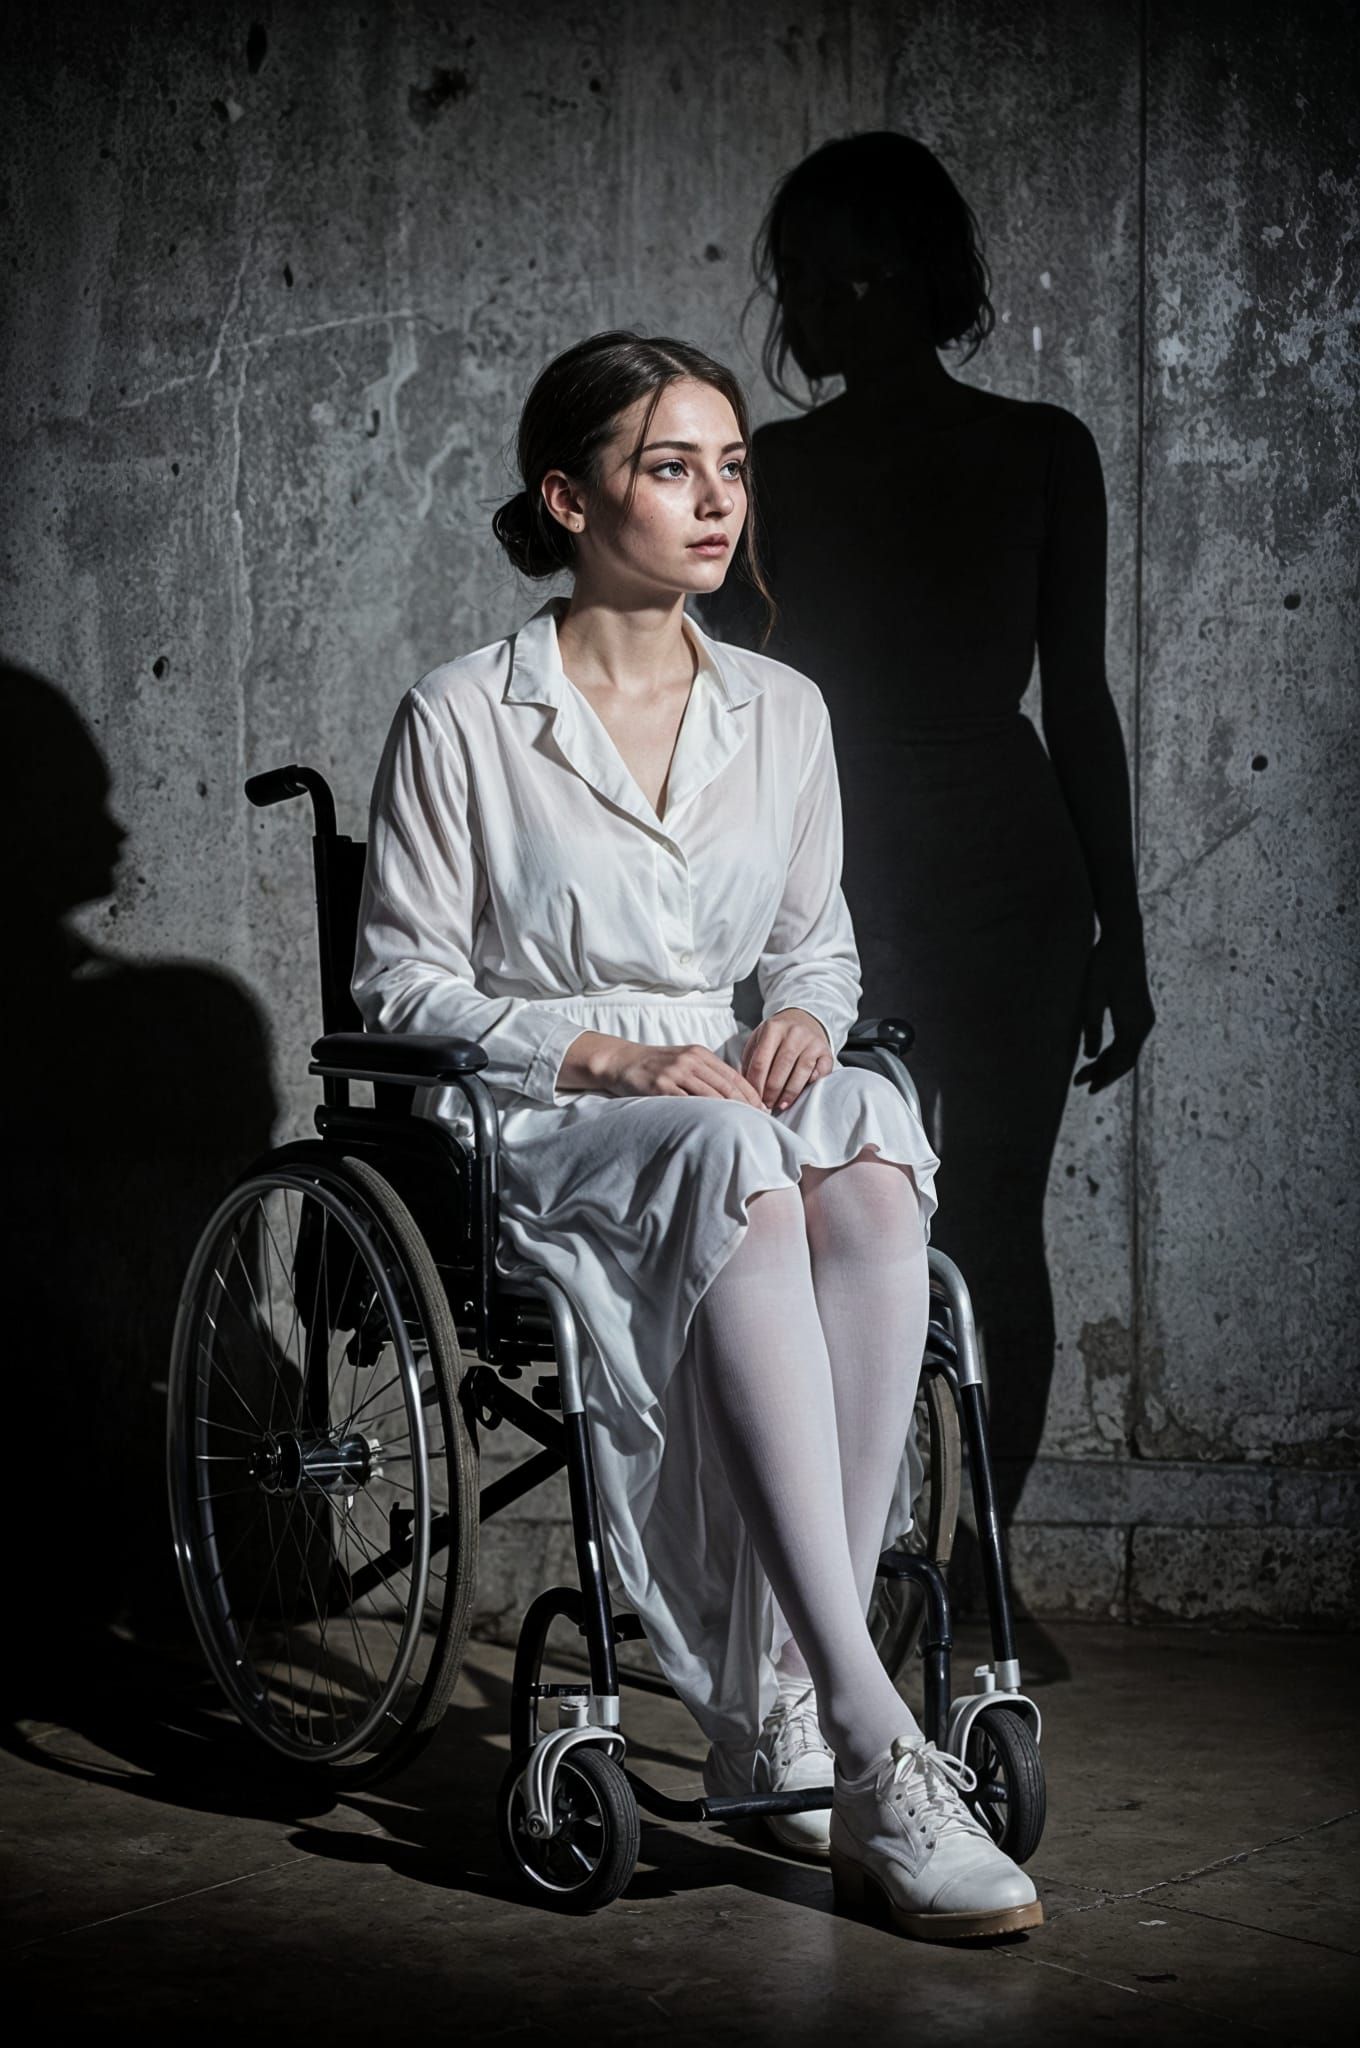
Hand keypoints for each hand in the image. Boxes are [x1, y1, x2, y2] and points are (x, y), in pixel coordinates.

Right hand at [595, 1036, 769, 1109]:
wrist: (622, 1061)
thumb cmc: (655, 1065)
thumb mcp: (683, 1061)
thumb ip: (705, 1073)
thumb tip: (732, 1093)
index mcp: (699, 1054)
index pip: (733, 1075)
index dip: (750, 1093)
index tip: (762, 1108)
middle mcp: (690, 1060)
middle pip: (726, 1086)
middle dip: (746, 1105)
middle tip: (759, 1121)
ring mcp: (675, 1072)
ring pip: (711, 1095)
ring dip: (729, 1112)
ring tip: (742, 1126)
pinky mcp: (661, 1086)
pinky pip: (687, 1102)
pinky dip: (702, 1114)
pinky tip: (713, 1125)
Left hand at [740, 1008, 835, 1110]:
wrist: (804, 1020)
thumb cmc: (777, 1036)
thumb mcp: (759, 1040)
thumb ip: (750, 1060)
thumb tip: (747, 1087)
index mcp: (773, 1028)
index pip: (760, 1062)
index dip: (756, 1085)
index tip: (754, 1098)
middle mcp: (794, 1033)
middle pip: (780, 1069)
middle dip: (772, 1092)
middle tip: (767, 1105)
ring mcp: (812, 1042)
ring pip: (801, 1073)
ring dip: (789, 1093)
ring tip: (781, 1105)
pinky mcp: (826, 1051)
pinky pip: (820, 1073)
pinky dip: (811, 1084)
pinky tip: (802, 1094)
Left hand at [1073, 934, 1155, 1091]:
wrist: (1123, 939)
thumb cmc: (1104, 964)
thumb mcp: (1091, 996)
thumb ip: (1091, 1026)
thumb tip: (1090, 1056)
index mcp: (1134, 1023)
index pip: (1121, 1060)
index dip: (1104, 1076)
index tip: (1087, 1088)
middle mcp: (1144, 1024)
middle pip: (1125, 1060)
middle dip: (1104, 1074)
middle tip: (1082, 1085)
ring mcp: (1144, 1018)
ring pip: (1127, 1051)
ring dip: (1108, 1064)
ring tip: (1087, 1075)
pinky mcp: (1139, 1011)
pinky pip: (1127, 1040)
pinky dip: (1113, 1051)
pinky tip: (1098, 1055)